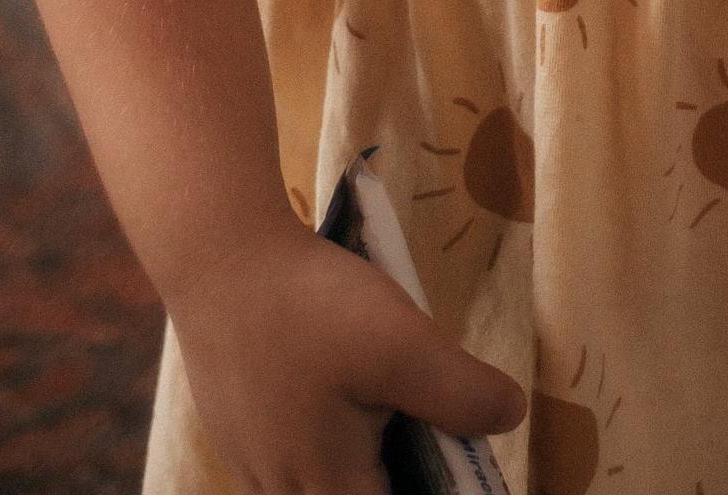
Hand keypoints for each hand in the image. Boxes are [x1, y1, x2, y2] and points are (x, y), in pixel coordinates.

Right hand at [171, 225, 525, 494]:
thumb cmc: (309, 304)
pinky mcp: (240, 433)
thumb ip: (461, 394)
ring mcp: (253, 467)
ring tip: (397, 417)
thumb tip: (511, 418)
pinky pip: (295, 466)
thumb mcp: (402, 344)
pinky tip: (350, 401)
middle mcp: (282, 493)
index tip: (459, 462)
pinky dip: (332, 450)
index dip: (439, 490)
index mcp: (327, 490)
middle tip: (439, 438)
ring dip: (364, 466)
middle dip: (406, 475)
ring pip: (321, 486)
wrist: (216, 255)